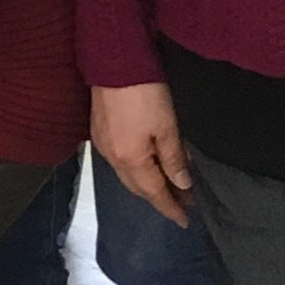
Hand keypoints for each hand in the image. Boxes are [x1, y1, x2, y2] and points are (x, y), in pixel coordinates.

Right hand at [92, 83, 192, 225]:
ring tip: (169, 185)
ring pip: (127, 176)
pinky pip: (120, 162)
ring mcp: (103, 145)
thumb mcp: (168, 128)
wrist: (114, 63)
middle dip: (160, 197)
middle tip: (183, 202)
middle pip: (138, 188)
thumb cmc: (146, 95)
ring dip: (148, 183)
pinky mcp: (99, 131)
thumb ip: (174, 159)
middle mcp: (112, 159)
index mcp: (131, 161)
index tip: (186, 221)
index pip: (154, 193)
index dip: (170, 207)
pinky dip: (136, 169)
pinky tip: (147, 165)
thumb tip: (182, 185)